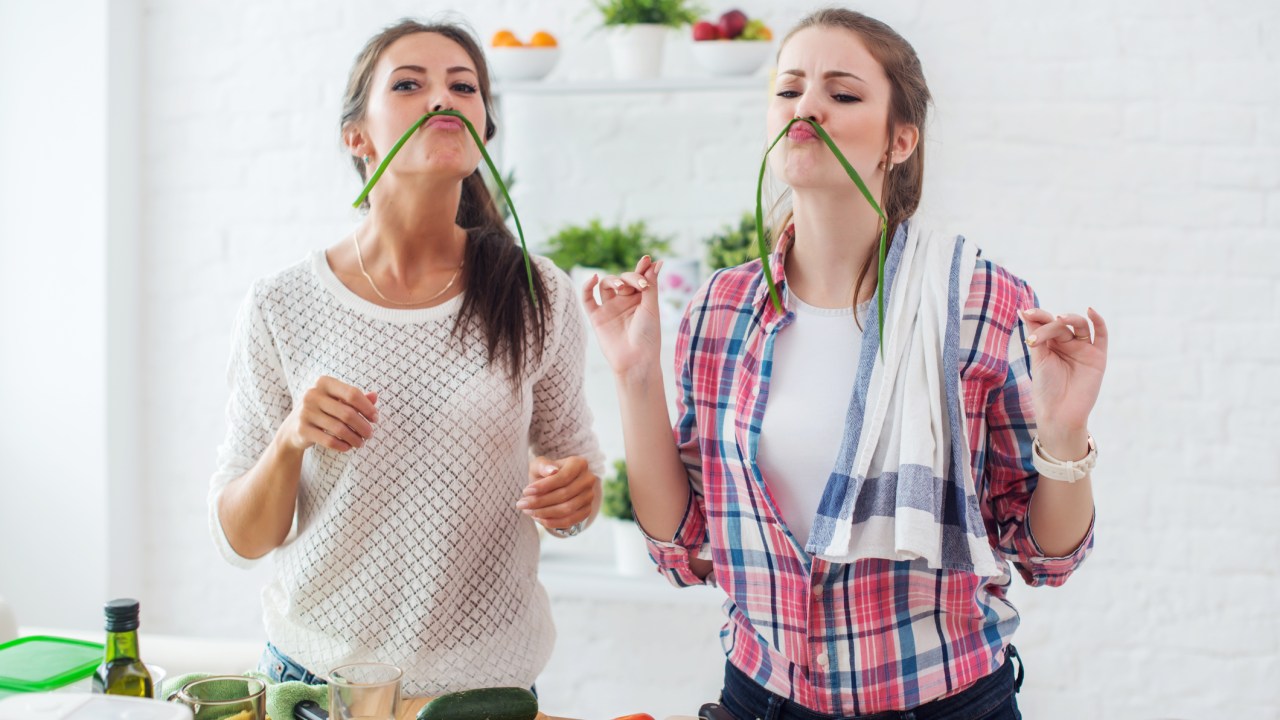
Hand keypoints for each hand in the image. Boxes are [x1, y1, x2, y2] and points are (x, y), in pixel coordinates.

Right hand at [276, 375, 377, 452]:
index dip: (367, 407)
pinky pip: (329, 440)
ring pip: (340, 429)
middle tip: (370, 434)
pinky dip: (342, 445)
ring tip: (361, 443)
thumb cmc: (322, 411)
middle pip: (348, 413)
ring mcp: (305, 412)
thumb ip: (355, 398)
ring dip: (355, 438)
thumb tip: (375, 396)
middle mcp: (312, 395)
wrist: (292, 428)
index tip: (375, 419)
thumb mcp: (337, 401)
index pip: (352, 394)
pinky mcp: (302, 430)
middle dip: (363, 426)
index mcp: (324, 383)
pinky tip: (348, 447)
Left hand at [518, 456, 598, 531]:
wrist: (554, 485)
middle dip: (540, 501)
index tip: (525, 491)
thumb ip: (543, 466)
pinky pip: (570, 521)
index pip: (563, 477)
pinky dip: (552, 522)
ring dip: (544, 513)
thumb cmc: (544, 473)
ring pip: (567, 509)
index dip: (544, 486)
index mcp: (579, 463)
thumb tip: (552, 470)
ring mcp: (589, 496)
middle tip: (521, 504)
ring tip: (527, 511)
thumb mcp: (539, 465)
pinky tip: (538, 518)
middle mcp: (588, 479)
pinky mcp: (587, 510)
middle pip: (564, 494)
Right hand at [582, 256, 663, 380]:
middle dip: (630, 277)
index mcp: (641, 300)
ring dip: (612, 280)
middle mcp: (625, 302)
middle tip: (639, 285)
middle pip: (623, 279)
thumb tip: (656, 262)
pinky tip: (593, 278)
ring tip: (620, 286)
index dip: (642, 268)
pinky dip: (587, 287)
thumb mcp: (651, 307)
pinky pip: (587, 298)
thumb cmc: (648, 335)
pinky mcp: (596, 317)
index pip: (639, 278)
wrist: (636, 360)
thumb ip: (650, 284)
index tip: (647, 259)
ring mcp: (610, 308)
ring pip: (605, 285)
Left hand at [1019, 307, 1107, 456]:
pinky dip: (1098, 322)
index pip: (1045, 323)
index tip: (1025, 312)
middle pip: (1060, 324)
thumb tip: (1023, 310)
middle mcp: (1067, 344)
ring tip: (1059, 319)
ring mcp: (1083, 349)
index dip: (1037, 316)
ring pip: (1080, 325)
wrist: (1060, 412)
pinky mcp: (1098, 356)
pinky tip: (1091, 311)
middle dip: (1048, 325)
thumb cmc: (1046, 388)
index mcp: (1050, 344)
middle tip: (1036, 336)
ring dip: (1070, 319)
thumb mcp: (1039, 359)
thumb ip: (1037, 335)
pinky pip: (1101, 335)